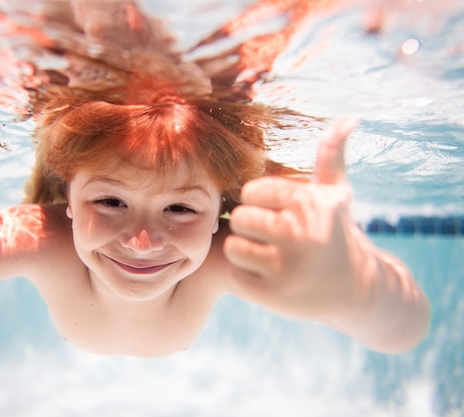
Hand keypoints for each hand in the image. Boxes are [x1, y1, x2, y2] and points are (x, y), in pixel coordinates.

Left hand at [224, 118, 369, 320]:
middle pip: (238, 218)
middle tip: (267, 236)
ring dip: (244, 252)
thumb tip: (349, 117)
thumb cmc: (337, 233)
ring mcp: (286, 267)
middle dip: (249, 227)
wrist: (359, 291)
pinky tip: (268, 277)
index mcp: (307, 203)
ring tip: (264, 254)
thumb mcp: (337, 194)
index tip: (276, 213)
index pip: (252, 191)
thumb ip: (332, 155)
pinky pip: (236, 276)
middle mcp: (298, 233)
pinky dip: (246, 278)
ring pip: (233, 247)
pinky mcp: (274, 296)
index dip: (260, 203)